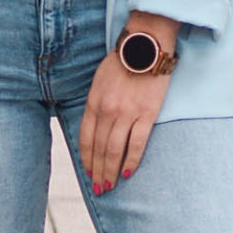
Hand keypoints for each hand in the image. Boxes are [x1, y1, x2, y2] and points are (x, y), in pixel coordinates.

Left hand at [79, 12, 177, 194]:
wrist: (146, 45)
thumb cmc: (123, 60)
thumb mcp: (99, 80)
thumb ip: (96, 102)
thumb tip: (95, 124)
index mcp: (93, 102)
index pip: (85, 138)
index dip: (86, 158)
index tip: (88, 172)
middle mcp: (107, 111)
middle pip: (99, 148)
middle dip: (97, 171)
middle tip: (99, 188)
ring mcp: (126, 114)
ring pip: (115, 150)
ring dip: (111, 171)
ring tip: (110, 185)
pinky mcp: (146, 114)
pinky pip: (137, 144)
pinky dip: (132, 160)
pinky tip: (128, 173)